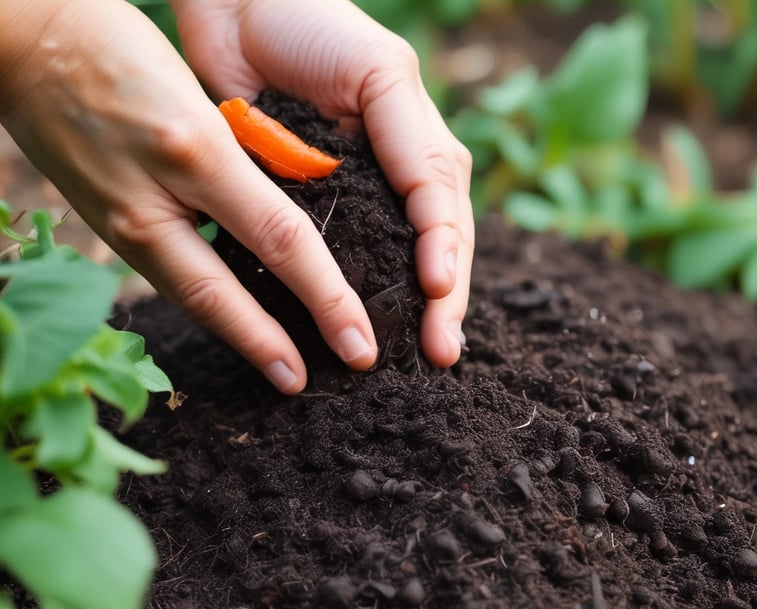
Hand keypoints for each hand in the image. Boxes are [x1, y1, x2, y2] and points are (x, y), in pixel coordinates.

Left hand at [171, 0, 473, 367]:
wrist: (238, 9)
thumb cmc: (311, 26)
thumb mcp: (382, 76)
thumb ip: (416, 146)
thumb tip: (436, 227)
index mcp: (417, 150)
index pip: (443, 217)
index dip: (446, 260)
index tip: (438, 298)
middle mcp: (391, 182)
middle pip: (430, 251)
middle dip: (440, 304)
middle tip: (441, 354)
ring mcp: (352, 199)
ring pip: (389, 263)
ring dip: (405, 311)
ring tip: (418, 354)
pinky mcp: (306, 207)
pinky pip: (334, 258)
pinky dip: (349, 294)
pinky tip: (358, 326)